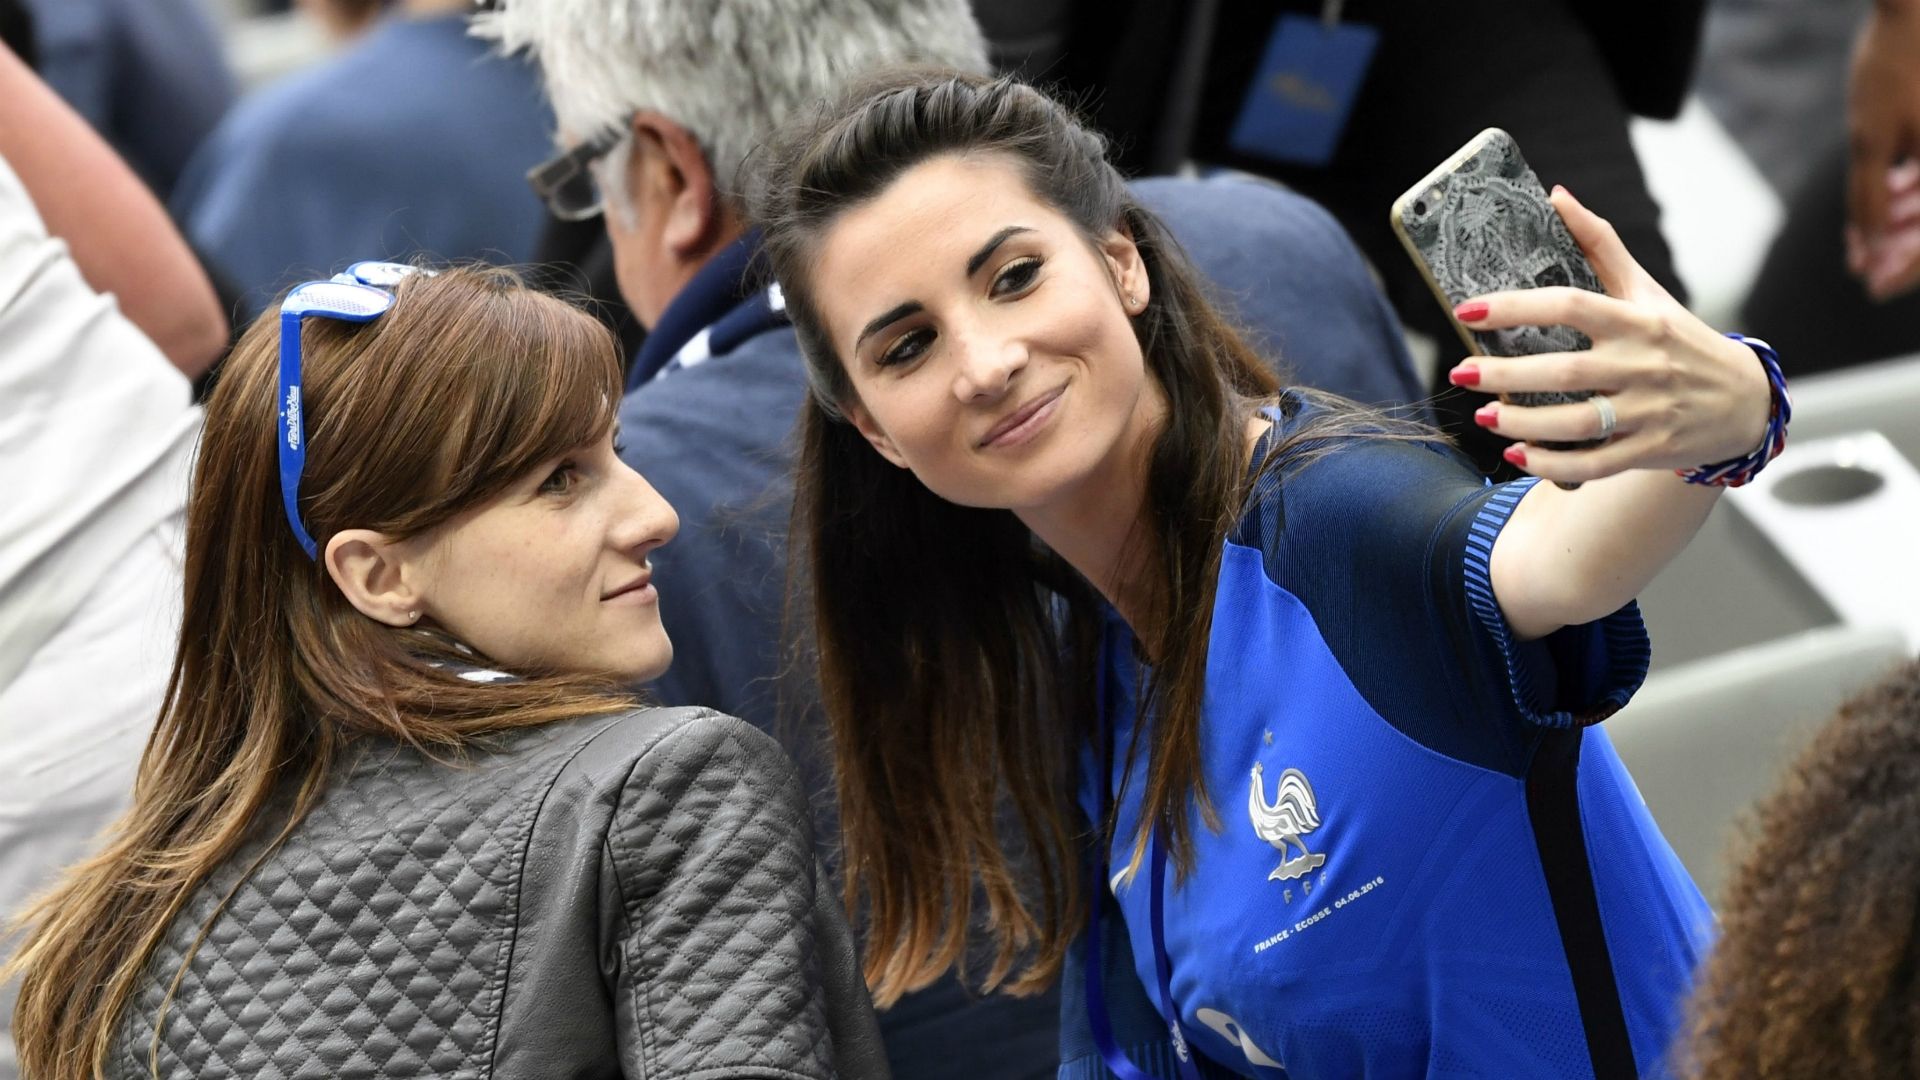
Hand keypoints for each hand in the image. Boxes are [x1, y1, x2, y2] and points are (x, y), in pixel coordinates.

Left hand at [1445, 187, 1771, 486]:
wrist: (1745, 400)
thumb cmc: (1681, 339)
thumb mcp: (1647, 290)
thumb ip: (1601, 245)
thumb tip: (1556, 196)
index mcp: (1638, 320)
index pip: (1571, 305)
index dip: (1516, 307)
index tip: (1467, 311)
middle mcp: (1643, 364)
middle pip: (1564, 371)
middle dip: (1504, 374)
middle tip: (1460, 371)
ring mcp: (1648, 411)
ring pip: (1576, 422)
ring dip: (1522, 423)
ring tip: (1483, 417)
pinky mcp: (1650, 449)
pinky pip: (1594, 464)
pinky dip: (1553, 464)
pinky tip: (1518, 455)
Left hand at [1847, 3, 1919, 299]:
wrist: (1911, 11)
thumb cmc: (1893, 68)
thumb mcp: (1868, 138)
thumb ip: (1867, 197)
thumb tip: (1866, 251)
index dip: (1904, 270)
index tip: (1870, 286)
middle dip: (1896, 251)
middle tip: (1859, 267)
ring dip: (1897, 224)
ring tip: (1860, 237)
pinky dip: (1906, 195)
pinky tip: (1880, 199)